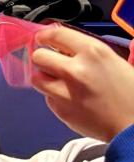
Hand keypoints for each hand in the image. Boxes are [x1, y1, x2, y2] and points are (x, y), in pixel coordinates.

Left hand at [30, 26, 133, 140]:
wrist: (132, 126)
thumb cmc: (129, 93)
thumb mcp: (114, 61)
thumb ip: (87, 52)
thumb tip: (65, 46)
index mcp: (93, 52)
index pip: (56, 34)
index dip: (46, 35)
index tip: (42, 38)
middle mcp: (75, 69)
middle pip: (39, 56)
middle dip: (44, 58)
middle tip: (51, 62)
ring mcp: (65, 91)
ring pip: (37, 77)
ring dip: (45, 78)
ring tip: (59, 82)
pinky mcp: (61, 110)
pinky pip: (47, 97)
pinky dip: (54, 96)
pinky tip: (70, 99)